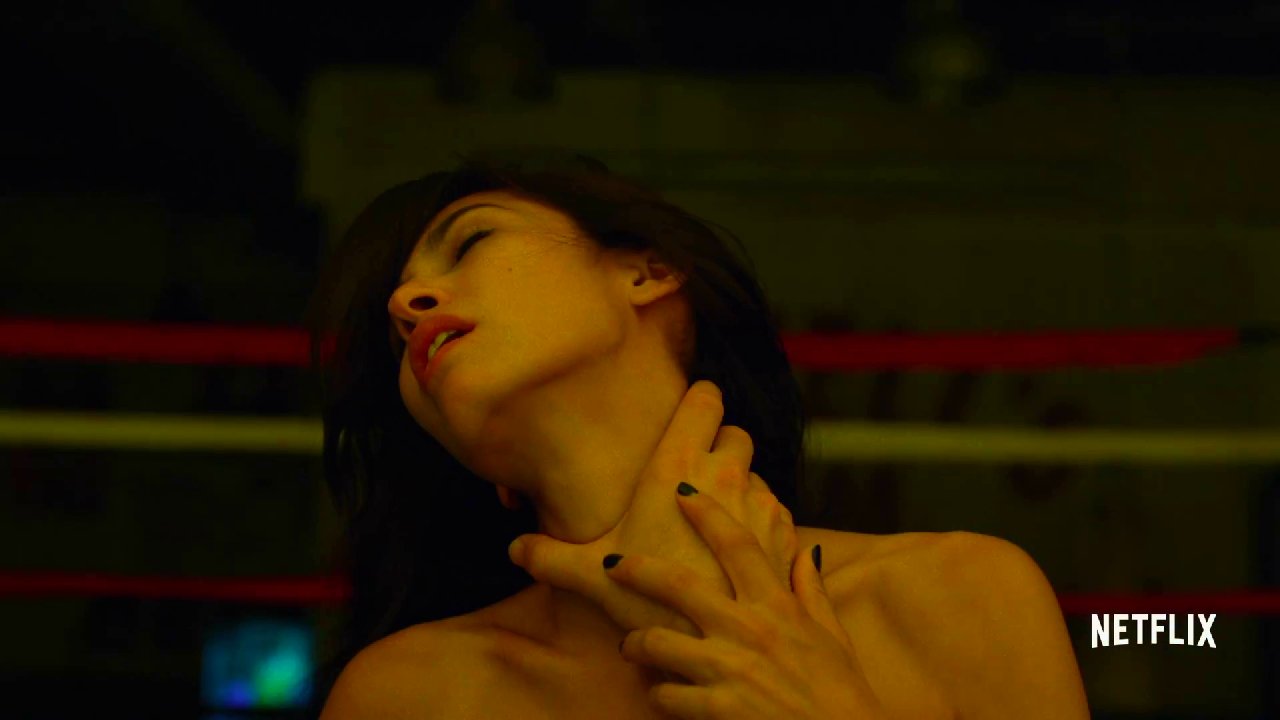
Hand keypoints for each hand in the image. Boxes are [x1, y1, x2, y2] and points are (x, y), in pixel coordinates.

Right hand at [506, 380, 799, 639]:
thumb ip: (552, 556)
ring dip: (742, 487)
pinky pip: (777, 511)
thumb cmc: (655, 602)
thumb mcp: (593, 576)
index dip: (698, 403)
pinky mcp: (783, 536)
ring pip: (758, 473)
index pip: (704, 400)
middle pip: (736, 433)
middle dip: (721, 446)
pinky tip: (743, 548)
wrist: (724, 645)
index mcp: (679, 468)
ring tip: (716, 519)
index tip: (686, 419)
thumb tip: (515, 549)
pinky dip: (763, 521)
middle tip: (696, 476)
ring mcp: (761, 505)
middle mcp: (726, 476)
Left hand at [611, 487, 888, 719]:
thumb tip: (807, 552)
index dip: (707, 513)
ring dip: (636, 642)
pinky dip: (658, 693)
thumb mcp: (833, 636)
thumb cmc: (842, 694)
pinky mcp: (717, 708)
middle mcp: (749, 629)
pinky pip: (666, 694)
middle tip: (613, 563)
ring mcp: (729, 669)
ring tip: (628, 645)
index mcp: (778, 606)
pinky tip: (660, 693)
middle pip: (678, 584)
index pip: (738, 544)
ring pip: (657, 642)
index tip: (682, 491)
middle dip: (638, 569)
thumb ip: (812, 592)